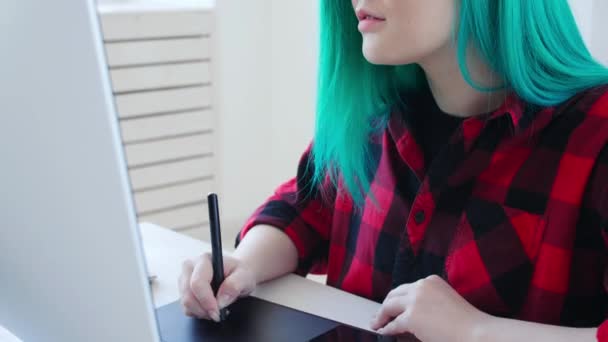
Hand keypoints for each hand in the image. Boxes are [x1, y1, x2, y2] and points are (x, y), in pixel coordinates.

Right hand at [178, 253, 256, 321]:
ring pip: (185, 303)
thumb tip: (220, 300)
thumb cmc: (239, 272)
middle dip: (204, 309)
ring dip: (201, 311)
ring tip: (216, 308)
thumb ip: (234, 285)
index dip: (206, 300)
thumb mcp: (244, 276)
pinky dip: (197, 312)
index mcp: (204, 260)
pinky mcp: (183, 290)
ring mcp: (184, 279)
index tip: (217, 311)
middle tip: (218, 314)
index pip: (197, 282)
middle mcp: (190, 267)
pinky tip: (208, 307)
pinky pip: (186, 308)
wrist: (236, 274)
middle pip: (188, 295)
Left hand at [371, 275, 487, 341]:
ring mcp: (415, 301)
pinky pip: (393, 323)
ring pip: (389, 306)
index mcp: (431, 281)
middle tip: (379, 315)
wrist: (476, 333)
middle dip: (385, 305)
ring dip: (381, 316)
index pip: (408, 288)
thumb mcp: (445, 303)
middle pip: (394, 294)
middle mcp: (421, 286)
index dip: (397, 298)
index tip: (391, 305)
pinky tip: (383, 332)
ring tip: (376, 324)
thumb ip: (428, 303)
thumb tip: (408, 315)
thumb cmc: (466, 323)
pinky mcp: (411, 317)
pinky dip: (386, 328)